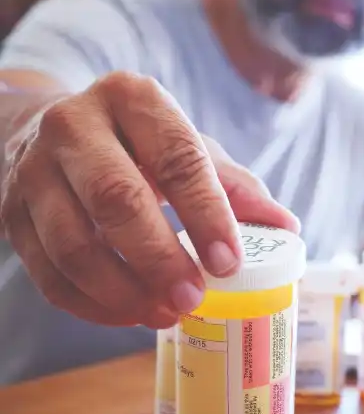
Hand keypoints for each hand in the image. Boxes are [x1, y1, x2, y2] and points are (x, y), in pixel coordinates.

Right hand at [0, 72, 298, 327]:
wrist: (50, 133)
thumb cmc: (139, 145)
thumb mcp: (191, 149)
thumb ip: (236, 187)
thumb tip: (286, 227)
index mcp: (133, 99)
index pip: (176, 157)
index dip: (205, 214)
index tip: (228, 263)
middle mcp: (75, 125)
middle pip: (116, 198)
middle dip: (159, 258)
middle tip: (193, 297)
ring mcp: (34, 170)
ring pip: (73, 244)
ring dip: (123, 290)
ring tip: (166, 314)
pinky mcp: (11, 214)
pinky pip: (48, 273)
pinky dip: (92, 304)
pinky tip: (130, 314)